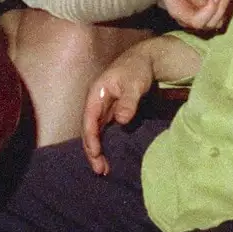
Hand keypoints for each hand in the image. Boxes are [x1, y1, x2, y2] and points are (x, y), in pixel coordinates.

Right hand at [81, 48, 155, 174]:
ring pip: (95, 134)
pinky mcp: (110, 113)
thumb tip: (121, 121)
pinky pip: (103, 132)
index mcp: (95, 95)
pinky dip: (104, 145)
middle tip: (100, 170)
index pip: (88, 121)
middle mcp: (95, 104)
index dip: (91, 139)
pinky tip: (108, 157)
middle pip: (89, 131)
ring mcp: (102, 109)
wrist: (144, 61)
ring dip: (97, 151)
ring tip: (103, 170)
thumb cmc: (137, 70)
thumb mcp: (135, 84)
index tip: (96, 154)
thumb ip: (128, 102)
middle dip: (92, 151)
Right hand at [150, 0, 231, 30]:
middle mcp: (187, 20)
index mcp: (178, 12)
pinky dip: (224, 4)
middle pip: (209, 23)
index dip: (210, 11)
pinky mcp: (204, 13)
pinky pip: (218, 14)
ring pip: (217, 21)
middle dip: (221, 6)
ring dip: (225, 6)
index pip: (197, 21)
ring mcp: (196, 18)